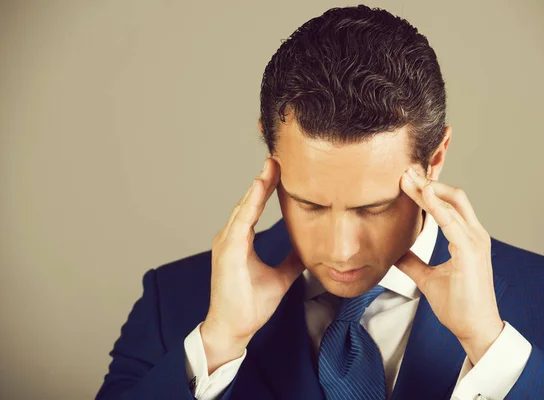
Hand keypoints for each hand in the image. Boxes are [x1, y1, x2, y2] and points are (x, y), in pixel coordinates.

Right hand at [201, 158, 304, 372]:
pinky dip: (250, 204)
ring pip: (244, 207)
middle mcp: (230, 237)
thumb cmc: (249, 305)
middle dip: (263, 179)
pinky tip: (260, 188)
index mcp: (239, 240)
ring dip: (258, 186)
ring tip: (271, 166)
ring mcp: (227, 243)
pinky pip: (241, 222)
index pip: (254, 207)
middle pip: (249, 201)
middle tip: (277, 157)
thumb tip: (307, 251)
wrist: (233, 328)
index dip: (266, 187)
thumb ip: (291, 262)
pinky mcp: (228, 252)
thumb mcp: (279, 278)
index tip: (279, 169)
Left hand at [395, 167, 502, 363]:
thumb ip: (413, 262)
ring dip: (429, 189)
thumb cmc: (458, 304)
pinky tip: (423, 194)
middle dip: (429, 182)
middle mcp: (475, 235)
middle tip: (404, 172)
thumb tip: (395, 252)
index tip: (407, 181)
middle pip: (453, 197)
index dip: (428, 191)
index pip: (448, 205)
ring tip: (407, 178)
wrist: (473, 329)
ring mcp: (476, 242)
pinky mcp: (471, 252)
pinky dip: (437, 206)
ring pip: (452, 204)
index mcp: (467, 239)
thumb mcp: (428, 278)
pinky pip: (452, 222)